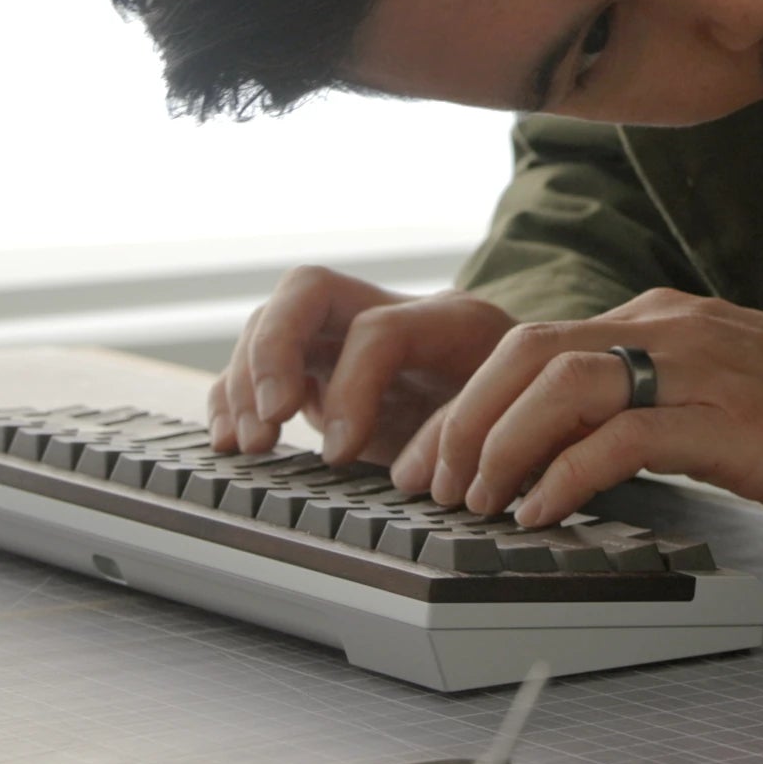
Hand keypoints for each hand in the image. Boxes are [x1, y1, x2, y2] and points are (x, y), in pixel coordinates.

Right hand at [205, 269, 518, 462]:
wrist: (530, 402)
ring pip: (274, 321)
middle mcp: (390, 313)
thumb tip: (408, 473)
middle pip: (309, 290)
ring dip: (247, 379)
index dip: (351, 388)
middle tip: (272, 419)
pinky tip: (231, 440)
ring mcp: (349, 337)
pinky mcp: (322, 372)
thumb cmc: (524, 412)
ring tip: (249, 442)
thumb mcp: (512, 421)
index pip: (378, 328)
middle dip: (275, 350)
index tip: (341, 453)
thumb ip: (459, 436)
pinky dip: (236, 396)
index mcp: (452, 319)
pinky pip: (262, 365)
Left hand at [401, 288, 762, 535]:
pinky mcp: (725, 419)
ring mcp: (697, 368)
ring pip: (559, 383)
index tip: (435, 456)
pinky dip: (565, 474)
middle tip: (431, 484)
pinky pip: (620, 437)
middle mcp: (669, 328)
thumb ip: (651, 397)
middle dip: (463, 419)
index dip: (470, 398)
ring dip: (499, 445)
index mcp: (662, 318)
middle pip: (526, 351)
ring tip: (478, 502)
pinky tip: (543, 512)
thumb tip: (572, 445)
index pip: (534, 341)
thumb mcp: (719, 389)